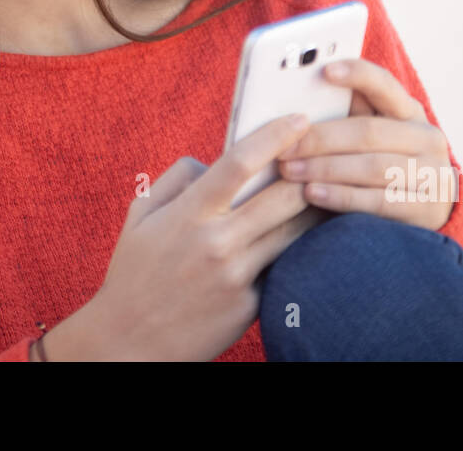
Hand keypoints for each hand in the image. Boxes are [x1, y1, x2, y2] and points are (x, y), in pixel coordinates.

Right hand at [76, 112, 323, 360]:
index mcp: (187, 214)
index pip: (239, 163)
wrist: (129, 342)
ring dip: (316, 207)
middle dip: (311, 170)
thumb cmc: (134, 272)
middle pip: (283, 195)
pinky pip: (285, 265)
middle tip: (328, 153)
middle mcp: (216, 242)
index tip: (298, 119)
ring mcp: (237, 276)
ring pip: (294, 231)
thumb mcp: (140, 216)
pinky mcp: (253, 305)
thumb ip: (176, 179)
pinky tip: (318, 234)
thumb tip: (211, 161)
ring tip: (333, 188)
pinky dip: (302, 246)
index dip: (274, 136)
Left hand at [274, 58, 457, 230]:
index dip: (358, 74)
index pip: (385, 85)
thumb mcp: (373, 137)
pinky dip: (342, 196)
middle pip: (369, 132)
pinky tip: (313, 193)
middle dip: (320, 139)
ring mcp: (434, 174)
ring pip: (373, 167)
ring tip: (290, 171)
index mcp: (410, 112)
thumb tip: (297, 104)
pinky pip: (379, 201)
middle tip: (284, 147)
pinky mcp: (427, 209)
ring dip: (325, 169)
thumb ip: (347, 117)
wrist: (427, 213)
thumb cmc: (382, 165)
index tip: (325, 70)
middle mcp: (428, 138)